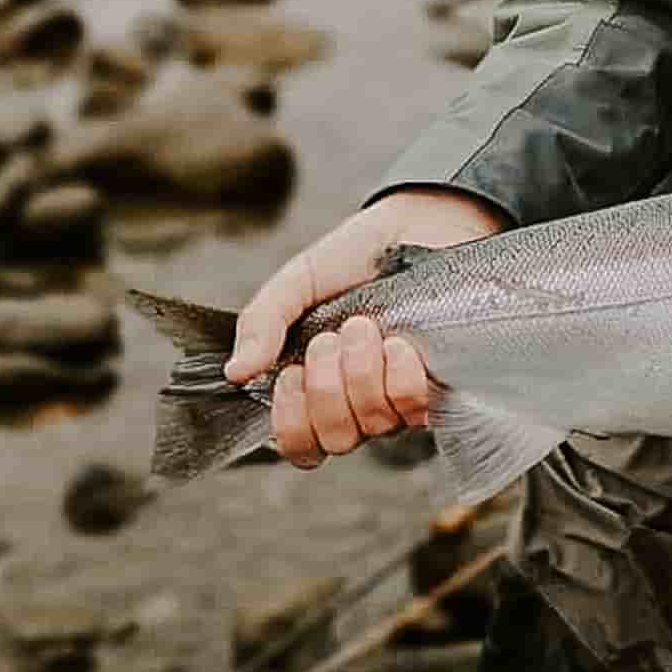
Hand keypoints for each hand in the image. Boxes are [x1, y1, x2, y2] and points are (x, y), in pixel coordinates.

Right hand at [224, 188, 505, 468]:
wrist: (416, 226)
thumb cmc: (355, 259)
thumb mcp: (297, 283)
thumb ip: (262, 323)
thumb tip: (235, 373)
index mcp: (317, 387)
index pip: (299, 445)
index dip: (291, 422)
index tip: (290, 374)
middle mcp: (358, 402)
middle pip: (335, 440)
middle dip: (326, 388)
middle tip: (328, 338)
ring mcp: (398, 397)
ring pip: (373, 424)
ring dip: (361, 374)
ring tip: (362, 326)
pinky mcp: (436, 384)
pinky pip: (414, 407)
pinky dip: (400, 377)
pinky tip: (397, 344)